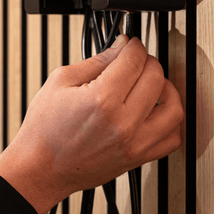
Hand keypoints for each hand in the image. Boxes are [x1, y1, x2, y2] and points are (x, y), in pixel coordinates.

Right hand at [0, 36, 183, 213]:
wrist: (40, 168)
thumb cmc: (44, 130)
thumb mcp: (59, 83)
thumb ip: (95, 62)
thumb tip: (119, 48)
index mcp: (102, 100)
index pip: (134, 60)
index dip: (133, 45)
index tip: (129, 45)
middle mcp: (123, 122)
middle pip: (156, 77)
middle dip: (147, 62)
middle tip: (134, 62)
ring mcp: (134, 143)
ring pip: (174, 107)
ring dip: (166, 89)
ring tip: (151, 85)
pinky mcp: (137, 158)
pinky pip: (172, 138)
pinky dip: (170, 121)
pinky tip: (155, 112)